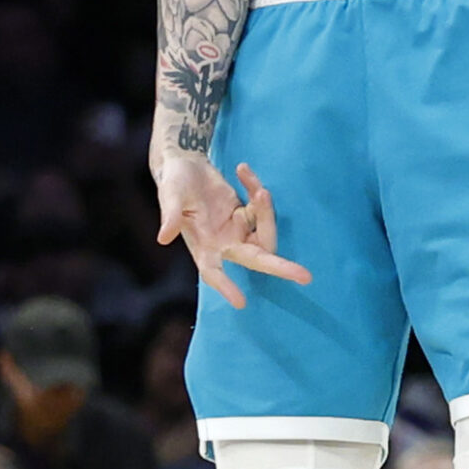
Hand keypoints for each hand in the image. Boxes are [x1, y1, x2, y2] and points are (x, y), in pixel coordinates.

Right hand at [154, 151, 309, 309]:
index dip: (226, 287)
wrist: (185, 165)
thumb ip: (170, 216)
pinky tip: (243, 171)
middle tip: (305, 277)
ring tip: (249, 179)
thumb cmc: (174, 182)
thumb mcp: (170, 195)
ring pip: (266, 228)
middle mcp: (224, 243)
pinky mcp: (247, 213)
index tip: (241, 303)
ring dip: (265, 207)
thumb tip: (162, 238)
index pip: (213, 271)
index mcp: (203, 245)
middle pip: (257, 259)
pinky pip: (262, 205)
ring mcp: (238, 229)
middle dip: (280, 268)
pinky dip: (255, 187)